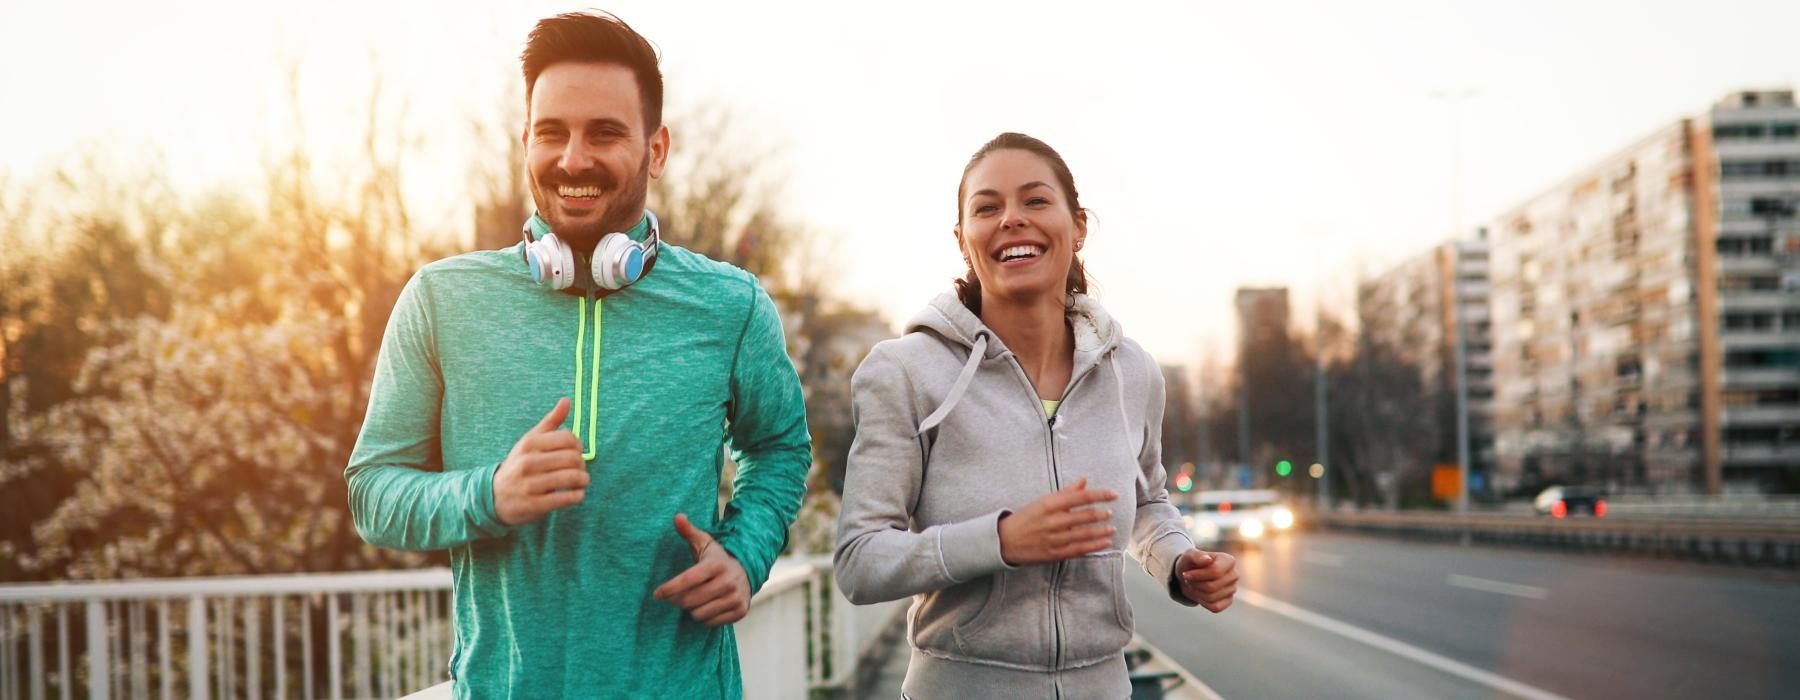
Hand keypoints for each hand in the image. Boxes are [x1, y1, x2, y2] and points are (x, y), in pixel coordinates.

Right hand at [492, 398, 588, 525]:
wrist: (494, 497)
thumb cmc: (519, 465)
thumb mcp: (530, 442)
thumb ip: (551, 422)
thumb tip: (567, 400)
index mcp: (529, 444)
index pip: (568, 438)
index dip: (578, 445)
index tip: (576, 452)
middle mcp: (528, 463)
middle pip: (573, 458)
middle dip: (582, 464)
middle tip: (580, 468)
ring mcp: (531, 484)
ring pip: (572, 478)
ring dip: (583, 480)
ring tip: (582, 481)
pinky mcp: (535, 505)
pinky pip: (566, 498)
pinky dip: (577, 496)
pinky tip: (575, 494)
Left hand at [653, 514, 751, 625]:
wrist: (748, 571)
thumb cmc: (717, 558)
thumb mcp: (704, 543)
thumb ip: (688, 531)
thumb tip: (677, 516)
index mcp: (716, 564)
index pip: (687, 580)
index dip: (669, 588)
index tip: (656, 594)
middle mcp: (728, 581)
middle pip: (690, 600)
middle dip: (677, 600)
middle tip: (673, 598)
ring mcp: (736, 597)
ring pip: (699, 614)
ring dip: (691, 609)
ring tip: (693, 601)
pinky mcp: (740, 610)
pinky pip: (711, 622)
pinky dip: (705, 617)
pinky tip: (707, 607)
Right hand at [997, 477, 1117, 565]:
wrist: (1004, 541)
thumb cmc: (1026, 518)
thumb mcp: (1043, 501)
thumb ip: (1066, 492)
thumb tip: (1084, 480)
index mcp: (1049, 504)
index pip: (1080, 497)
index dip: (1100, 495)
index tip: (1114, 494)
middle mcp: (1053, 521)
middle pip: (1084, 516)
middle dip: (1101, 514)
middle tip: (1110, 513)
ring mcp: (1054, 538)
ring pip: (1084, 534)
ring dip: (1101, 531)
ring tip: (1111, 528)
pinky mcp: (1054, 554)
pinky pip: (1079, 550)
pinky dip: (1094, 546)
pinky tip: (1105, 543)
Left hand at [1175, 549, 1237, 612]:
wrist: (1191, 574)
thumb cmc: (1191, 563)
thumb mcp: (1189, 555)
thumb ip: (1197, 556)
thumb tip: (1207, 560)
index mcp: (1228, 560)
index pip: (1215, 572)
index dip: (1197, 575)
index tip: (1186, 574)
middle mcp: (1234, 574)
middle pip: (1212, 587)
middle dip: (1195, 585)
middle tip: (1189, 580)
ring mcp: (1232, 588)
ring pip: (1212, 598)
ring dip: (1197, 593)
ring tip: (1193, 585)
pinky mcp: (1229, 601)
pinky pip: (1215, 607)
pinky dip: (1203, 602)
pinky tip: (1200, 593)